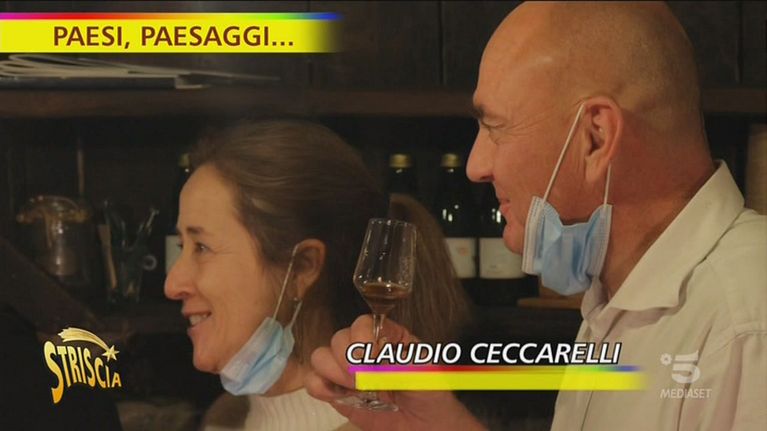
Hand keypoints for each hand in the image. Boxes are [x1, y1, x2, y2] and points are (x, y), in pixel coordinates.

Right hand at [305, 315, 485, 430]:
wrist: (425, 425)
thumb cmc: (429, 393)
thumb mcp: (423, 373)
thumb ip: (399, 363)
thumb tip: (373, 360)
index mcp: (386, 335)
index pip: (363, 323)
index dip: (363, 339)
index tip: (375, 359)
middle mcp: (363, 349)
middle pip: (339, 338)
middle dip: (349, 360)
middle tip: (366, 380)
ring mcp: (347, 370)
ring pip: (321, 356)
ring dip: (334, 372)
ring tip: (356, 388)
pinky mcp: (336, 392)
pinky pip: (314, 382)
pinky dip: (320, 387)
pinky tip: (339, 396)